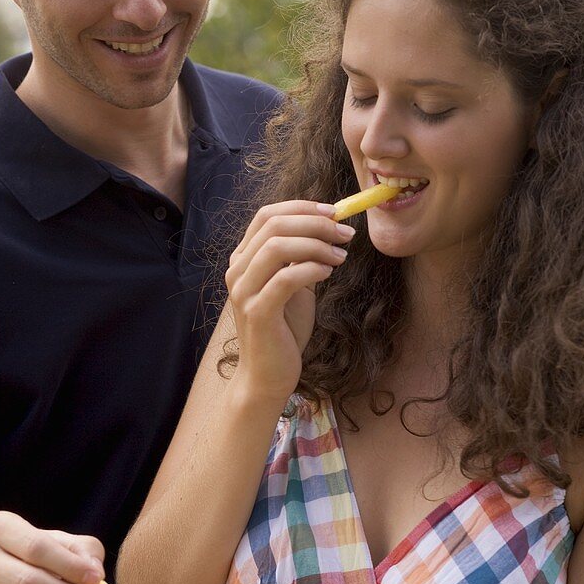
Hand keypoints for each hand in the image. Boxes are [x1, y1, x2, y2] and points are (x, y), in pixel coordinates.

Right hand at [226, 201, 353, 401]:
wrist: (267, 375)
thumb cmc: (283, 330)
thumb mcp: (294, 286)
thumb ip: (301, 259)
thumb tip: (328, 229)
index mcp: (244, 260)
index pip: (267, 215)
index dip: (302, 207)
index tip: (335, 212)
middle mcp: (237, 271)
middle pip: (273, 225)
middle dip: (315, 223)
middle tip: (346, 233)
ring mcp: (244, 292)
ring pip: (276, 247)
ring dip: (315, 245)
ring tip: (341, 255)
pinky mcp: (258, 313)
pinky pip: (285, 279)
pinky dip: (311, 269)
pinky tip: (328, 272)